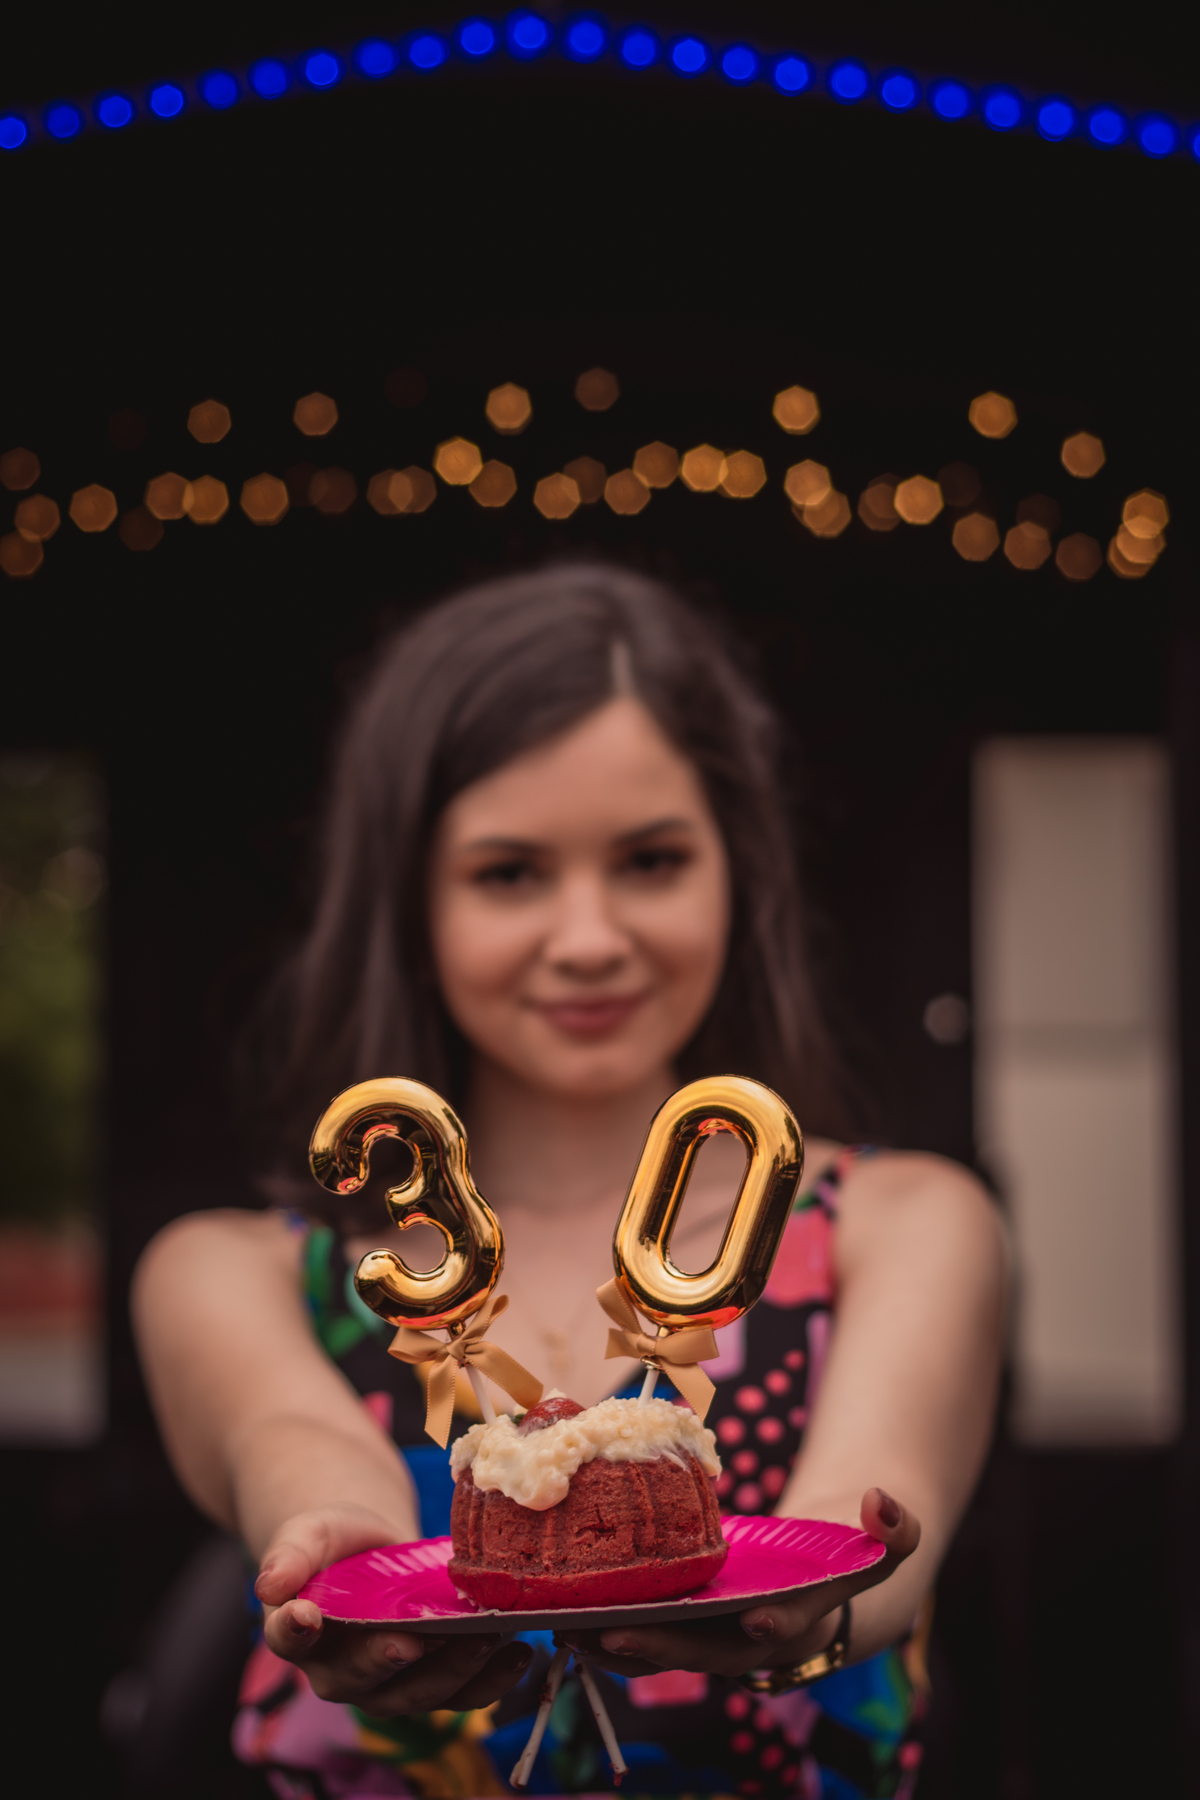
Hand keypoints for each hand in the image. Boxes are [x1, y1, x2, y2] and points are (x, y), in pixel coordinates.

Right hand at [256, 1505, 532, 1715]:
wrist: (370, 1552)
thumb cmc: (333, 1544)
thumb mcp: (309, 1534)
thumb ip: (289, 1555)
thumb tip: (268, 1585)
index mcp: (298, 1634)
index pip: (289, 1639)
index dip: (295, 1631)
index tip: (307, 1615)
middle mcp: (338, 1673)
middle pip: (361, 1675)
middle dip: (389, 1657)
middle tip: (416, 1639)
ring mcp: (386, 1685)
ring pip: (416, 1693)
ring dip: (453, 1670)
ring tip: (486, 1638)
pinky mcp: (430, 1683)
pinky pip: (458, 1696)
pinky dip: (490, 1681)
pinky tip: (517, 1654)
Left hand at [562, 1487, 918, 1680]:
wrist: (822, 1590)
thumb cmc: (847, 1558)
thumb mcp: (883, 1544)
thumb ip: (897, 1528)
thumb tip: (881, 1501)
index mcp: (803, 1619)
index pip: (790, 1628)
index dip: (775, 1626)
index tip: (757, 1618)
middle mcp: (753, 1642)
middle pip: (709, 1653)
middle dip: (665, 1646)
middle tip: (616, 1632)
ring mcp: (717, 1638)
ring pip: (666, 1654)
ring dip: (620, 1648)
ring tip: (570, 1630)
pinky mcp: (687, 1627)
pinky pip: (645, 1640)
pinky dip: (608, 1635)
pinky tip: (566, 1620)